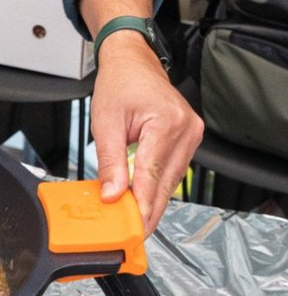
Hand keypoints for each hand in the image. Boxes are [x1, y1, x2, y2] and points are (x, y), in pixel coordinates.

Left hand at [90, 33, 203, 234]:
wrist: (132, 62)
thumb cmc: (119, 84)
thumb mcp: (105, 122)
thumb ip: (110, 161)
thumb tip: (111, 194)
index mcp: (167, 122)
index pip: (152, 174)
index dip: (142, 204)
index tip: (134, 226)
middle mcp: (186, 129)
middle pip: (165, 181)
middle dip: (148, 208)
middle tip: (134, 233)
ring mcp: (191, 134)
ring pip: (170, 179)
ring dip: (153, 199)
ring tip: (136, 221)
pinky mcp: (188, 138)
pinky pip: (172, 169)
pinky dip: (157, 184)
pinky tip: (144, 199)